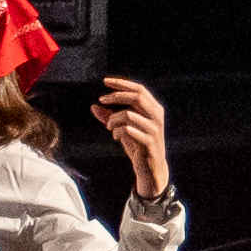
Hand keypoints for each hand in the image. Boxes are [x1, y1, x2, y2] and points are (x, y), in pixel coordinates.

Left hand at [94, 76, 173, 200]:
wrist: (151, 169)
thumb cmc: (137, 145)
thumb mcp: (123, 129)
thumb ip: (110, 118)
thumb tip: (93, 107)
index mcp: (154, 110)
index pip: (140, 90)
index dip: (122, 84)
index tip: (105, 81)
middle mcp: (157, 117)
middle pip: (137, 97)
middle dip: (116, 96)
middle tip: (101, 100)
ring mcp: (154, 130)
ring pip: (128, 114)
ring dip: (113, 119)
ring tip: (109, 127)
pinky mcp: (149, 142)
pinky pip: (128, 130)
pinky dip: (117, 131)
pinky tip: (115, 136)